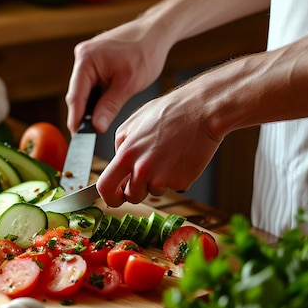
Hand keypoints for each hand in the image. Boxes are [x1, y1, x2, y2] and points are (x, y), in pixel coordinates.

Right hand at [65, 19, 171, 133]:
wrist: (156, 32)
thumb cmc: (146, 53)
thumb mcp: (128, 84)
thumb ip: (109, 106)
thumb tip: (96, 127)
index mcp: (86, 59)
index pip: (75, 95)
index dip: (76, 119)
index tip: (77, 137)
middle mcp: (82, 56)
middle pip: (77, 93)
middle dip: (82, 115)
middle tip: (87, 137)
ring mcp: (87, 57)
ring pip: (83, 89)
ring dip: (88, 107)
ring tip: (94, 126)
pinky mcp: (94, 60)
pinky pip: (89, 83)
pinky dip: (94, 97)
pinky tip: (101, 109)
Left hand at [96, 85, 222, 206]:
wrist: (202, 111)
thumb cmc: (170, 112)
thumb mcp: (133, 122)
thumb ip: (121, 146)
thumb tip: (118, 165)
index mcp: (126, 154)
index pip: (105, 187)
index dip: (108, 197)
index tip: (113, 197)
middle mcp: (142, 170)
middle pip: (131, 196)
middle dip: (136, 190)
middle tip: (147, 174)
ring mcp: (163, 179)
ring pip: (153, 192)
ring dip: (157, 181)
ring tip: (167, 156)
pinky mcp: (182, 182)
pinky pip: (173, 187)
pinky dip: (175, 177)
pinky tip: (180, 158)